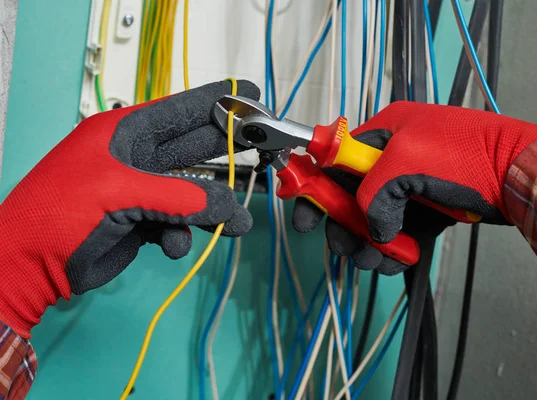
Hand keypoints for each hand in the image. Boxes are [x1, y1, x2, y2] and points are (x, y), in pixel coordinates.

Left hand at [0, 80, 259, 337]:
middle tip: (263, 151)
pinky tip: (173, 248)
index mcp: (125, 133)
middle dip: (226, 153)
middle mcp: (135, 157)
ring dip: (212, 210)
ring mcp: (139, 191)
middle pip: (193, 148)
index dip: (217, 101)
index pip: (180, 109)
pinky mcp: (141, 222)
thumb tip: (230, 207)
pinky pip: (177, 223)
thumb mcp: (121, 194)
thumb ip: (181, 198)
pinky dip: (181, 236)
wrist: (29, 266)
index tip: (252, 93)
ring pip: (191, 193)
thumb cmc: (62, 212)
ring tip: (236, 226)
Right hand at [293, 101, 536, 273]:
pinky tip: (397, 262)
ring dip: (369, 245)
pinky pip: (398, 232)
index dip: (314, 191)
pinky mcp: (426, 209)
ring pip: (374, 220)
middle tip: (347, 250)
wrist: (518, 174)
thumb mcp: (405, 161)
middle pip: (350, 198)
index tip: (304, 222)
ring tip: (376, 262)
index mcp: (382, 135)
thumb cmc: (464, 156)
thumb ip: (372, 192)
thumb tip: (372, 229)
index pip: (333, 162)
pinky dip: (394, 250)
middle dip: (345, 227)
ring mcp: (410, 186)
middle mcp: (392, 160)